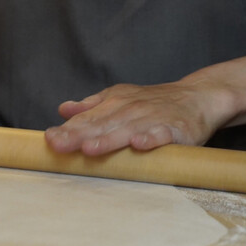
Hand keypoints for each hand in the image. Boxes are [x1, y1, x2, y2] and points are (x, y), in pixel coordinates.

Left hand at [45, 80, 236, 155]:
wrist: (197, 97)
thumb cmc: (152, 103)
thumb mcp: (119, 99)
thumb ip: (91, 106)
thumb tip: (63, 109)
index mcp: (114, 104)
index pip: (87, 118)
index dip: (68, 129)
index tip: (49, 139)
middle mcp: (130, 110)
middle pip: (101, 125)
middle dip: (79, 135)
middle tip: (58, 144)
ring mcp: (152, 119)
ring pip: (127, 130)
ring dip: (109, 140)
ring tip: (90, 149)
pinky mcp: (176, 129)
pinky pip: (162, 134)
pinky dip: (151, 138)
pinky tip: (139, 145)